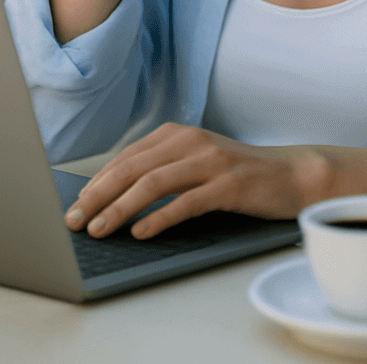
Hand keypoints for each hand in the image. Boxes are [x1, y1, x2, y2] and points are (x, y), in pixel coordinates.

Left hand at [63, 123, 332, 239]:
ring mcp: (211, 161)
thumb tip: (114, 195)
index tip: (76, 205)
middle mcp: (190, 142)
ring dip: (120, 208)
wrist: (291, 174)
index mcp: (177, 134)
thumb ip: (162, 170)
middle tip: (75, 219)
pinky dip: (160, 218)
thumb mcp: (195, 162)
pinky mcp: (229, 185)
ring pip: (154, 183)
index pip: (126, 158)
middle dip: (98, 195)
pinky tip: (141, 232)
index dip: (97, 182)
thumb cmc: (238, 174)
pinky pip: (187, 202)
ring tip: (99, 229)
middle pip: (133, 168)